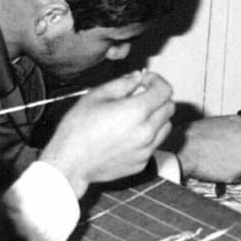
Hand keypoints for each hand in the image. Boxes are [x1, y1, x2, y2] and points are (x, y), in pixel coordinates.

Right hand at [41, 71, 174, 196]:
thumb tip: (136, 78)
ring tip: (136, 116)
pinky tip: (128, 134)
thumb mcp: (96, 96)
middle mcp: (146, 131)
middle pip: (169, 108)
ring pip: (165, 127)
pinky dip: (148, 136)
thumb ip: (122, 83)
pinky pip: (154, 144)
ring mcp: (146, 149)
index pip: (164, 90)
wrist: (71, 163)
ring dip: (156, 117)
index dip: (156, 81)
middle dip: (158, 98)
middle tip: (141, 96)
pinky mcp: (141, 163)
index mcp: (136, 111)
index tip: (146, 81)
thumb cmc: (78, 129)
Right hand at [177, 114, 240, 183]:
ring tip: (221, 162)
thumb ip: (235, 131)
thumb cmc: (194, 137)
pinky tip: (218, 168)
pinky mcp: (239, 169)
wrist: (185, 151)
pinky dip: (231, 175)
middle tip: (231, 160)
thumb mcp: (218, 125)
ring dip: (238, 167)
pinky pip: (240, 176)